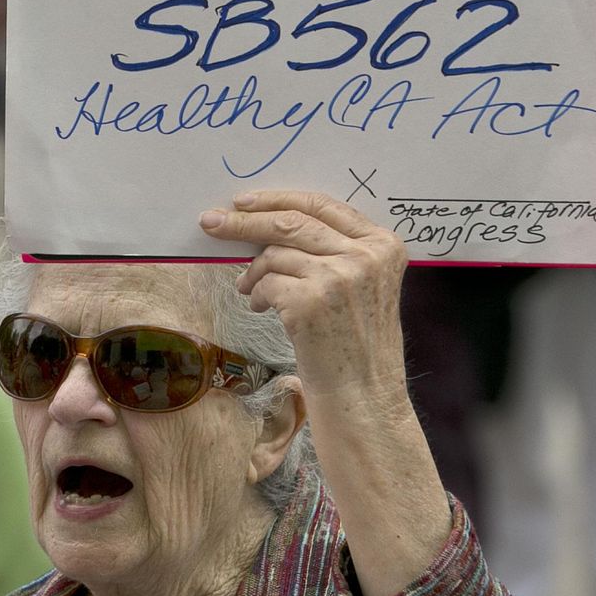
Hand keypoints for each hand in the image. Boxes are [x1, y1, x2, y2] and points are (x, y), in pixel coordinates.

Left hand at [199, 190, 408, 404]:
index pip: (323, 205)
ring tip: (249, 290)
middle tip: (212, 221)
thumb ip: (335, 250)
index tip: (246, 202)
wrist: (364, 396)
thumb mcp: (364, 285)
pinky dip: (256, 295)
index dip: (279, 199)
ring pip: (275, 253)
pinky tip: (262, 309)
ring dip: (253, 272)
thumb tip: (273, 224)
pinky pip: (266, 283)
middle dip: (245, 220)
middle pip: (292, 222)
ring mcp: (338, 277)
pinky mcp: (310, 301)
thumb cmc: (357, 343)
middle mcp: (365, 255)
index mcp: (384, 244)